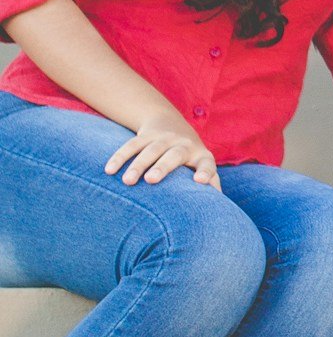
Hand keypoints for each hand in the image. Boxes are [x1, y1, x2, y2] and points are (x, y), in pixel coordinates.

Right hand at [104, 116, 220, 189]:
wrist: (171, 123)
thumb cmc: (189, 158)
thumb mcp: (202, 166)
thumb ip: (211, 185)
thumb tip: (219, 213)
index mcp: (200, 156)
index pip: (207, 164)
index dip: (205, 171)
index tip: (200, 181)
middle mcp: (183, 145)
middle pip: (174, 155)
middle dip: (163, 167)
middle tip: (151, 180)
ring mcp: (164, 138)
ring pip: (150, 150)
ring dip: (138, 164)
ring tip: (127, 181)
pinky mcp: (145, 135)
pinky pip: (131, 145)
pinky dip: (120, 157)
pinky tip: (109, 170)